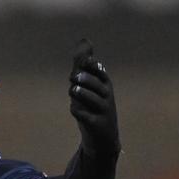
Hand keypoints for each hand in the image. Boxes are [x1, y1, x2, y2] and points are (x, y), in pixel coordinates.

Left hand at [67, 39, 119, 159]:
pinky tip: (74, 109)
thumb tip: (84, 39)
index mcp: (104, 84)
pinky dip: (80, 112)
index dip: (91, 66)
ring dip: (81, 94)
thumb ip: (84, 63)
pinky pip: (88, 117)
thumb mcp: (90, 84)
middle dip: (84, 79)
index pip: (99, 71)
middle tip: (72, 77)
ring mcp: (103, 111)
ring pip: (92, 100)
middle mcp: (106, 96)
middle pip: (96, 85)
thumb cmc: (94, 107)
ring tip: (72, 90)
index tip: (82, 62)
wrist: (102, 139)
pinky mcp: (97, 125)